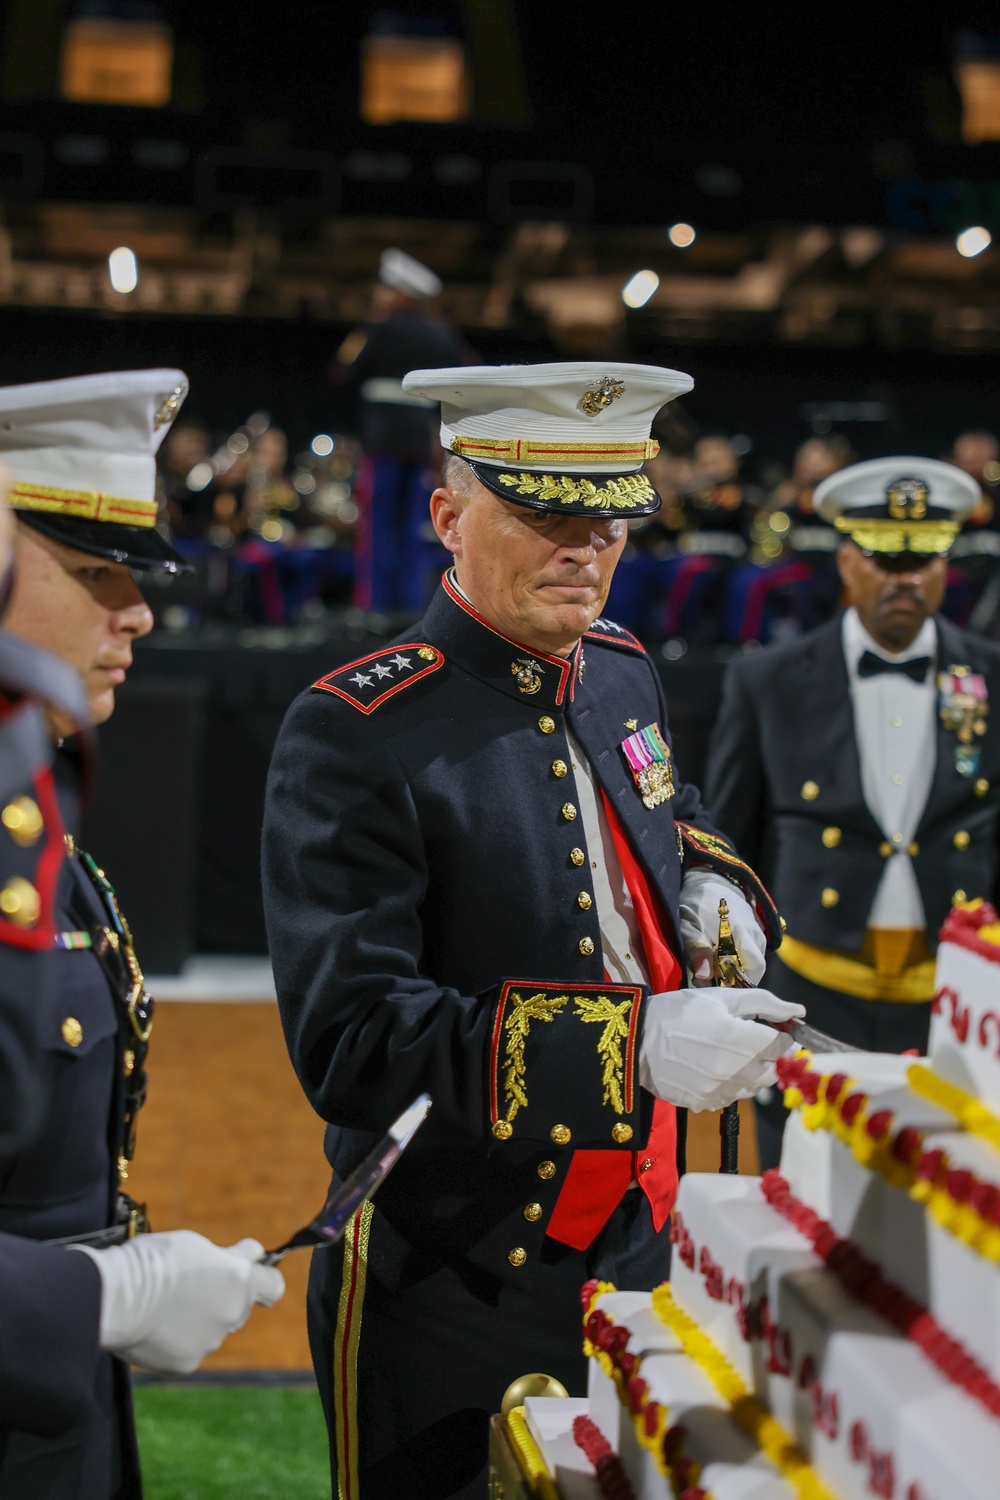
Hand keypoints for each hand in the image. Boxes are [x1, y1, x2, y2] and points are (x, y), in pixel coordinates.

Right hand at [71, 1231, 284, 1374]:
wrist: (116, 1298)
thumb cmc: (154, 1261)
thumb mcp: (197, 1244)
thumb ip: (225, 1259)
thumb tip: (242, 1261)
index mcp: (239, 1280)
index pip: (273, 1285)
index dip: (262, 1277)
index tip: (247, 1270)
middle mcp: (233, 1313)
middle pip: (240, 1305)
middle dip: (224, 1294)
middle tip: (193, 1282)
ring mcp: (211, 1341)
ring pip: (213, 1327)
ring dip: (200, 1317)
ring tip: (166, 1304)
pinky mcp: (188, 1363)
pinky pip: (190, 1347)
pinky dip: (178, 1338)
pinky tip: (156, 1325)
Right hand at [638, 986, 803, 1111]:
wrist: (636, 1039)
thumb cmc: (679, 1011)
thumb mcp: (720, 998)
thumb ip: (764, 1003)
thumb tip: (798, 1011)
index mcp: (737, 1038)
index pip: (783, 1047)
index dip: (783, 1038)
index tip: (774, 1031)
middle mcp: (731, 1070)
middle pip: (773, 1072)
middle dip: (770, 1057)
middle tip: (753, 1043)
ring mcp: (717, 1090)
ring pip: (754, 1088)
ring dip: (752, 1073)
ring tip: (731, 1055)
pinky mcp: (705, 1103)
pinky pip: (731, 1097)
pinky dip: (731, 1085)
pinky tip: (714, 1069)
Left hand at [679, 870, 766, 985]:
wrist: (709, 881)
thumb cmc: (695, 904)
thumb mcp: (688, 926)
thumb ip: (696, 949)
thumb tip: (703, 976)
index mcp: (740, 932)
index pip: (754, 968)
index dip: (738, 982)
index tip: (715, 985)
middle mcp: (755, 934)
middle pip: (754, 969)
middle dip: (735, 979)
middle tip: (711, 979)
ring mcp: (758, 932)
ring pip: (753, 963)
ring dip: (736, 969)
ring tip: (713, 966)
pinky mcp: (757, 931)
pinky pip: (752, 954)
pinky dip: (738, 960)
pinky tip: (720, 956)